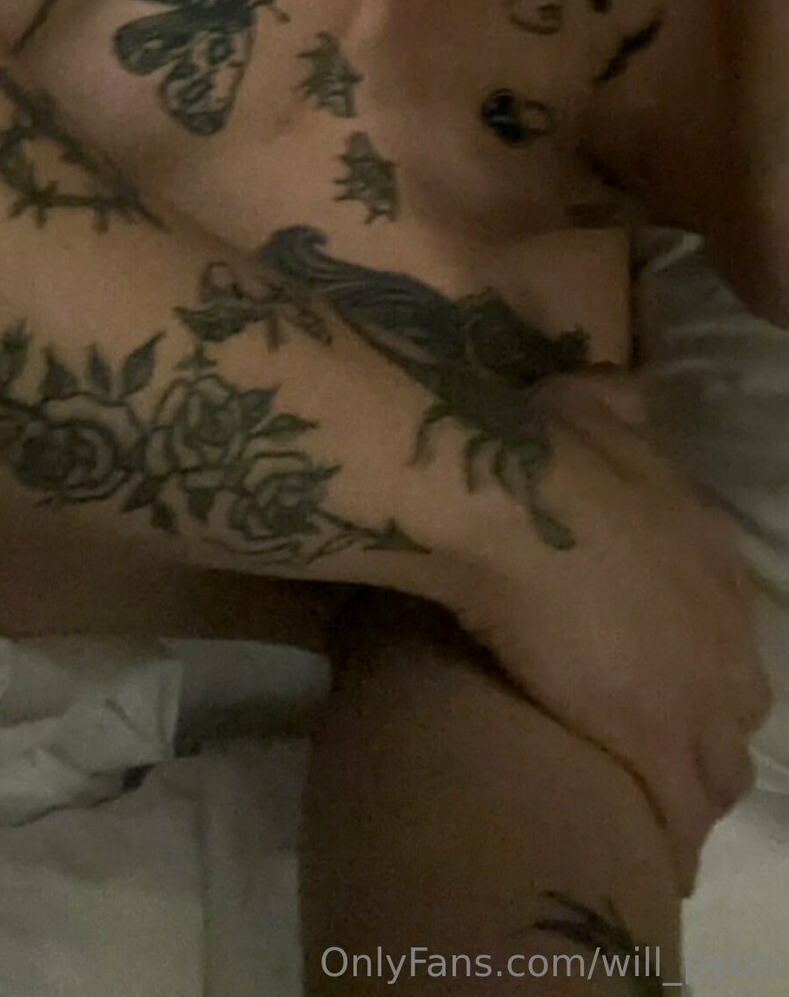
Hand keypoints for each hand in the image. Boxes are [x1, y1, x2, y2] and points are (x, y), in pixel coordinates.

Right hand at [431, 371, 772, 895]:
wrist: (509, 502)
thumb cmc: (543, 447)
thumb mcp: (593, 404)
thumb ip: (616, 403)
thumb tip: (619, 386)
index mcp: (709, 555)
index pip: (732, 631)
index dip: (705, 662)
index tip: (673, 678)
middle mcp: (722, 628)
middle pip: (738, 708)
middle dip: (711, 734)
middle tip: (667, 752)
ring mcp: (693, 690)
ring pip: (719, 770)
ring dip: (695, 794)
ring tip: (665, 818)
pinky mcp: (651, 742)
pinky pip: (679, 814)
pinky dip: (673, 839)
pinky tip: (659, 861)